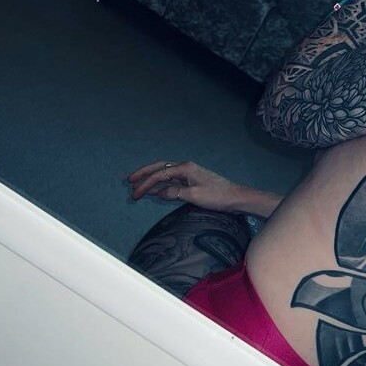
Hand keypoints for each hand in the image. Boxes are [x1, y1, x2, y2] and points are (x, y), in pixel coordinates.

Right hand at [127, 160, 246, 211]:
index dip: (145, 184)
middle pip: (160, 168)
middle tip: (129, 181)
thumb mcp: (194, 196)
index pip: (159, 175)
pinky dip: (162, 185)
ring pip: (165, 174)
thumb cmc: (217, 196)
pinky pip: (172, 181)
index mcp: (185, 168)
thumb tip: (159, 193)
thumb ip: (175, 193)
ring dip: (152, 179)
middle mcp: (186, 168)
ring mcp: (190, 174)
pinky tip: (156, 191)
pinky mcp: (193, 181)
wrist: (236, 197)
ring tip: (138, 185)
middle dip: (144, 174)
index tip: (134, 193)